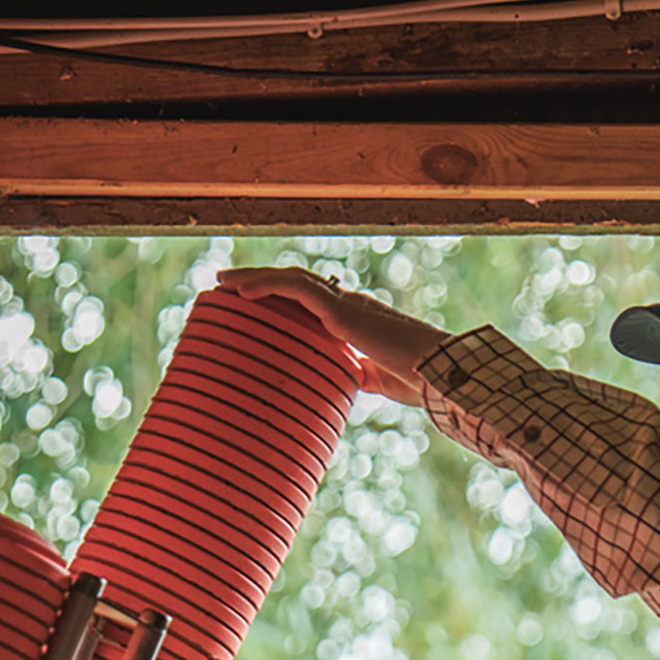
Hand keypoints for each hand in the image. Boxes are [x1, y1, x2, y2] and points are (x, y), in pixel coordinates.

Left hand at [216, 266, 449, 407]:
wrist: (435, 372)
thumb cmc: (417, 380)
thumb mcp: (382, 381)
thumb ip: (362, 375)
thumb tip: (348, 381)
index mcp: (356, 319)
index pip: (313, 299)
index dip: (285, 297)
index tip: (260, 303)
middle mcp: (348, 303)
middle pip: (296, 284)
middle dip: (262, 281)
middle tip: (229, 287)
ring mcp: (344, 303)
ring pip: (290, 279)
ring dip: (255, 278)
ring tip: (224, 283)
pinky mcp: (340, 308)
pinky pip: (294, 289)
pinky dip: (266, 286)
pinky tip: (241, 292)